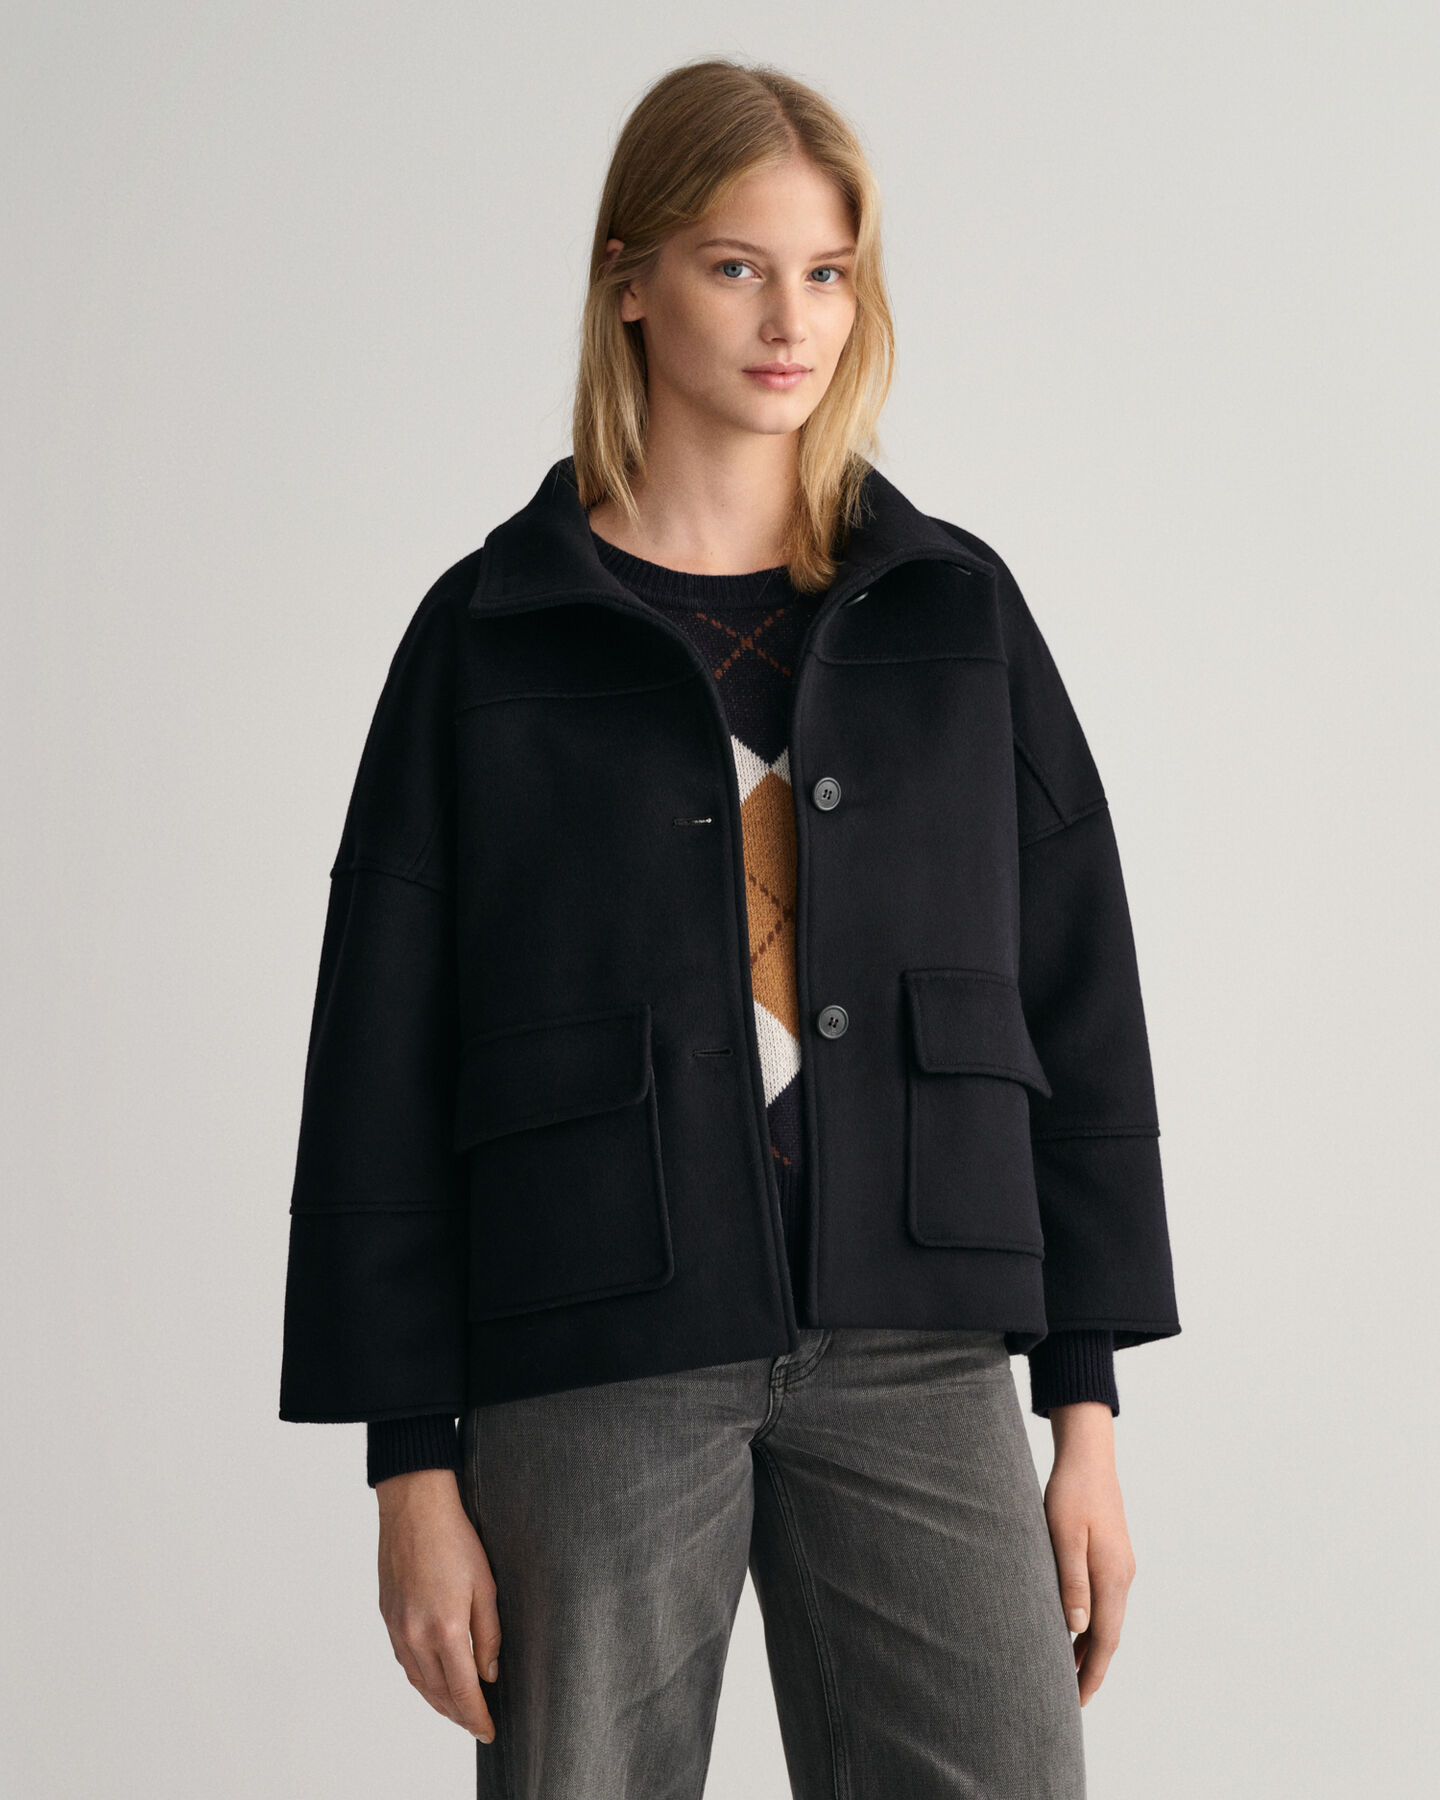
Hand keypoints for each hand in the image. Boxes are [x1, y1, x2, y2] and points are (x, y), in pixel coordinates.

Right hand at [375, 1468, 501, 1742]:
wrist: (414, 1508)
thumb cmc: (455, 1539)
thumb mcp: (485, 1586)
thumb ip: (488, 1635)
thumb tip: (488, 1674)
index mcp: (445, 1629)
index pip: (462, 1691)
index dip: (476, 1716)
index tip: (488, 1732)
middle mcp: (415, 1636)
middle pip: (437, 1693)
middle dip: (458, 1714)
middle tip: (476, 1725)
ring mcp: (397, 1627)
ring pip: (417, 1681)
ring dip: (437, 1701)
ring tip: (456, 1710)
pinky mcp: (387, 1616)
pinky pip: (403, 1661)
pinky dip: (419, 1678)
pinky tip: (431, 1680)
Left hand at [1041, 1404, 1135, 1706]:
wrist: (1089, 1458)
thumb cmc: (1070, 1493)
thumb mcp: (1063, 1535)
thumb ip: (1071, 1580)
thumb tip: (1077, 1628)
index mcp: (1112, 1576)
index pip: (1105, 1639)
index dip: (1092, 1673)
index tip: (1077, 1701)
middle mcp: (1122, 1577)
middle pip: (1110, 1635)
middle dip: (1093, 1669)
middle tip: (1071, 1699)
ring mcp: (1121, 1567)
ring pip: (1109, 1619)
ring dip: (1092, 1648)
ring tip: (1069, 1674)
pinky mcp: (1113, 1557)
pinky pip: (1106, 1602)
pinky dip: (1093, 1624)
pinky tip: (1075, 1630)